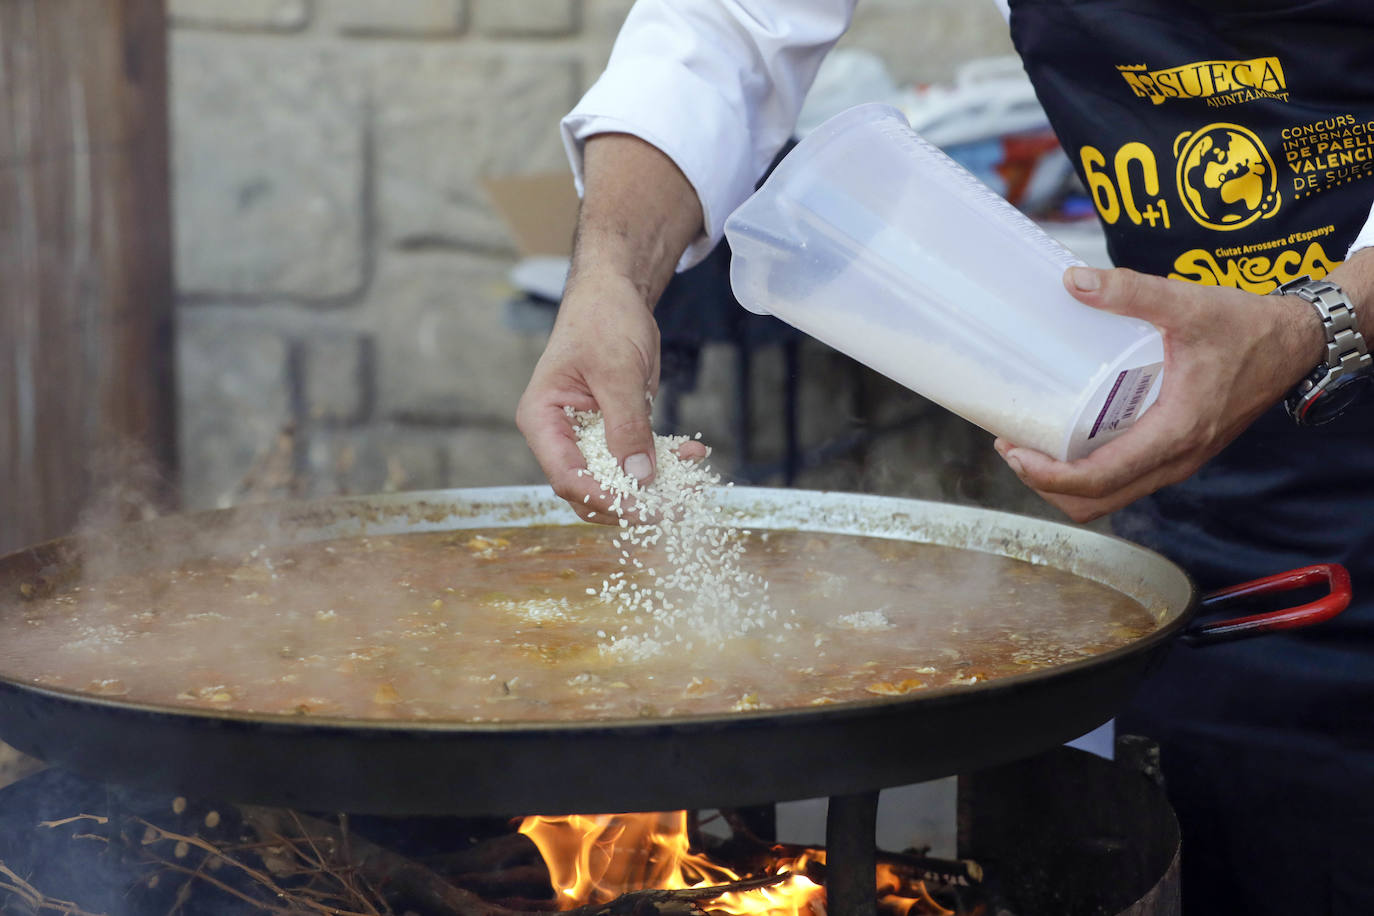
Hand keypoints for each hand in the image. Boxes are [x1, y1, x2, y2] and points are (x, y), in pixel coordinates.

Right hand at [515, 133, 708, 522]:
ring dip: (655, 486)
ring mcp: (587, 436)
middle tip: (675, 505)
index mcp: (543, 420)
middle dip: (632, 501)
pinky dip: (665, 462)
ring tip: (693, 483)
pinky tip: (693, 453)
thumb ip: (626, 424)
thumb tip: (638, 478)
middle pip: (590, 489)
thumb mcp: (618, 371)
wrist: (615, 294)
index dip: (602, 497)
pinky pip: (637, 460)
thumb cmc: (603, 320)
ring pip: (616, 481)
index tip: (641, 507)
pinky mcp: (614, 431)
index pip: (566, 476)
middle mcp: (560, 435)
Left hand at [994, 265, 1324, 522]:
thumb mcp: (1188, 304)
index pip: (1099, 479)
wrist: (1296, 342)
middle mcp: (1175, 459)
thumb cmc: (1247, 328)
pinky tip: (1071, 435)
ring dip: (1067, 481)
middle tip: (1014, 448)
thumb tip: (1073, 281)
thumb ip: (1131, 291)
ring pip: (1111, 495)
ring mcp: (1178, 461)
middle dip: (1047, 483)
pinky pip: (1127, 479)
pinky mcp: (1179, 452)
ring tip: (1033, 444)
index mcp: (1174, 433)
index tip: (1014, 453)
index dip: (1048, 476)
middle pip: (1097, 501)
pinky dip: (1091, 471)